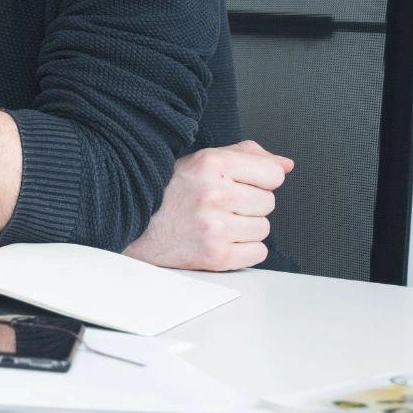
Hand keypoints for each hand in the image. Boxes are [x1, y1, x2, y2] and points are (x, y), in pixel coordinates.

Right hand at [124, 140, 291, 271]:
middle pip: (269, 203)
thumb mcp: (200, 161)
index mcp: (212, 164)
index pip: (273, 174)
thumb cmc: (164, 192)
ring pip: (264, 229)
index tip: (237, 184)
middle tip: (217, 205)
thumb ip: (245, 156)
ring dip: (244, 228)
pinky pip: (258, 253)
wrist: (126, 223)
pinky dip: (242, 250)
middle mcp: (215, 194)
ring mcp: (216, 227)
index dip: (258, 180)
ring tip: (214, 223)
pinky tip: (218, 240)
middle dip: (248, 205)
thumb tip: (285, 165)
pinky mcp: (216, 256)